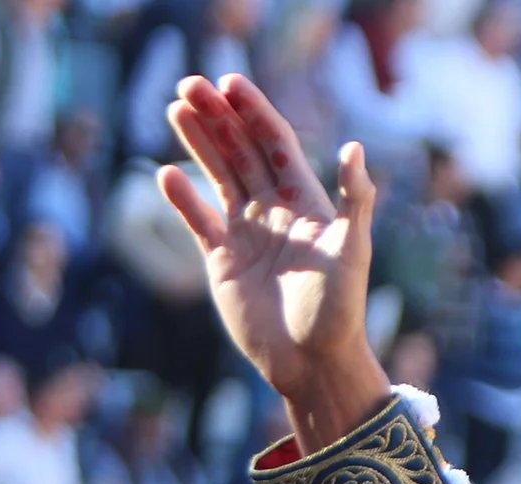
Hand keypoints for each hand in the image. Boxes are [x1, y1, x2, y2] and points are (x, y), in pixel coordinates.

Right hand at [159, 73, 389, 454]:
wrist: (313, 364)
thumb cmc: (339, 310)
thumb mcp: (351, 251)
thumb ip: (355, 200)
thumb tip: (353, 148)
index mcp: (305, 204)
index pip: (275, 144)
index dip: (254, 112)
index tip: (230, 81)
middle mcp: (274, 213)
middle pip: (241, 152)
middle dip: (217, 117)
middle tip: (189, 83)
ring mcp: (247, 235)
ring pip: (218, 177)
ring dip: (198, 143)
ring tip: (176, 107)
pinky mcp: (223, 262)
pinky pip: (199, 221)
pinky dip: (182, 199)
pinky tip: (165, 174)